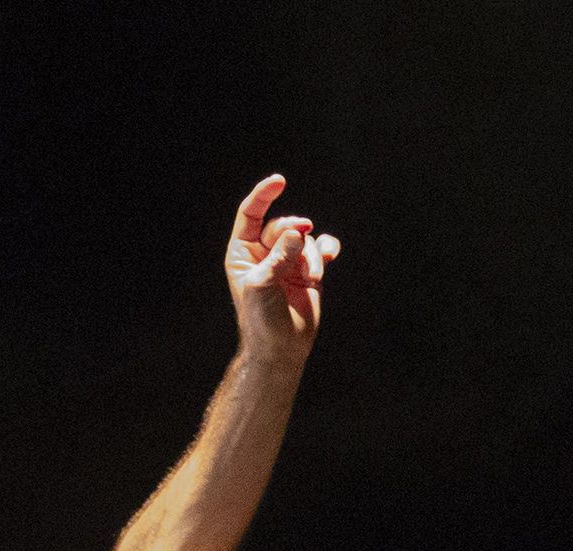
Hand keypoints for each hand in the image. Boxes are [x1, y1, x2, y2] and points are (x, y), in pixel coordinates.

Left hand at [224, 174, 338, 366]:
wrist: (281, 347)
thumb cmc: (262, 319)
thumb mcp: (263, 284)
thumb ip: (280, 255)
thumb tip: (298, 232)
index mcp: (243, 251)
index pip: (251, 214)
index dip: (263, 195)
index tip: (279, 181)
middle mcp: (265, 252)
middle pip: (283, 224)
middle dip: (294, 233)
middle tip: (299, 241)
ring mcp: (287, 260)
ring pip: (304, 238)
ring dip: (310, 257)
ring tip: (310, 279)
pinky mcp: (307, 270)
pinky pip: (321, 247)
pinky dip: (326, 250)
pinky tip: (330, 255)